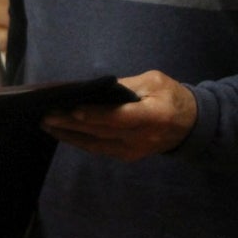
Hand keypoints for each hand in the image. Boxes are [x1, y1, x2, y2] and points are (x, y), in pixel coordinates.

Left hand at [41, 70, 197, 161]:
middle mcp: (142, 138)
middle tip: (46, 116)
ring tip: (47, 125)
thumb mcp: (154, 82)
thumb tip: (96, 88)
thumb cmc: (171, 96)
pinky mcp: (128, 155)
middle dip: (72, 124)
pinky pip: (100, 149)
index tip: (72, 110)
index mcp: (152, 116)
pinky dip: (80, 141)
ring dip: (70, 135)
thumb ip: (127, 85)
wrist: (191, 125)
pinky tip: (63, 132)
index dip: (95, 116)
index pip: (119, 118)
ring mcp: (134, 150)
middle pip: (102, 132)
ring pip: (96, 144)